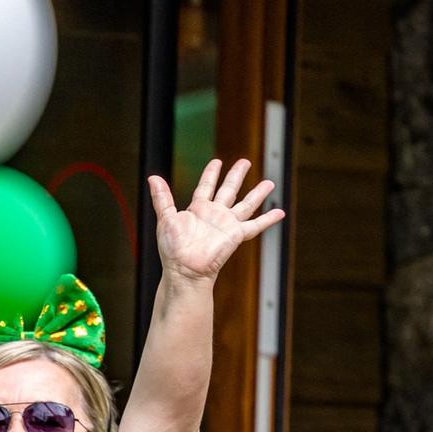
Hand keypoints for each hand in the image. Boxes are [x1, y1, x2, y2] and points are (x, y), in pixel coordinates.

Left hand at [149, 158, 283, 284]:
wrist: (185, 269)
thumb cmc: (172, 249)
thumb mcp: (165, 218)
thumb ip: (162, 198)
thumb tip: (152, 177)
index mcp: (197, 209)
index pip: (206, 186)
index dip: (211, 174)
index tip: (217, 162)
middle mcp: (214, 215)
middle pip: (228, 190)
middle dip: (236, 176)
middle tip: (245, 162)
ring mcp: (227, 224)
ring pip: (246, 204)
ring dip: (257, 193)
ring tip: (269, 183)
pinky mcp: (236, 235)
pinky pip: (255, 225)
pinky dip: (268, 219)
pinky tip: (280, 212)